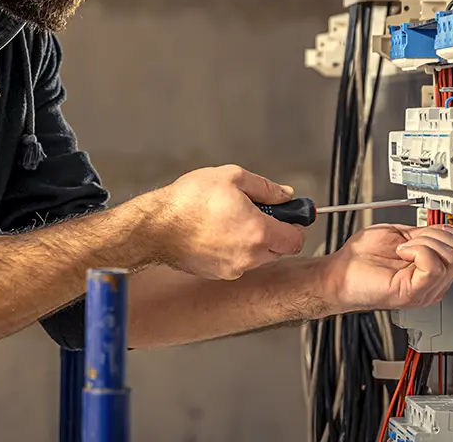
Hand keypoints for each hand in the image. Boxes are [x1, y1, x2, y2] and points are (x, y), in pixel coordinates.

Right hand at [148, 165, 306, 279]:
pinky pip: (236, 262)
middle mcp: (249, 256)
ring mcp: (233, 268)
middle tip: (255, 212)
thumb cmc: (188, 202)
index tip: (288, 215)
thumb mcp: (232, 177)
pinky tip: (215, 232)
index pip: (296, 239)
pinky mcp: (217, 273)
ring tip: (229, 220)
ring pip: (257, 257)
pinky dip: (234, 250)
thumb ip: (265, 187)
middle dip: (273, 232)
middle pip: (278, 249)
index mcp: (259, 232)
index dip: (295, 224)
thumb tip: (284, 194)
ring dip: (253, 242)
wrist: (156, 227)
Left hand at [323, 224, 452, 311]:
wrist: (340, 273)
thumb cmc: (362, 258)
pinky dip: (417, 250)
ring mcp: (427, 290)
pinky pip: (434, 265)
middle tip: (412, 240)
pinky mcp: (414, 292)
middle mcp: (436, 283)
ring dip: (424, 241)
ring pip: (451, 255)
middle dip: (438, 234)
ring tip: (403, 249)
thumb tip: (452, 227)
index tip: (449, 228)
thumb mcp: (404, 237)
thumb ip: (430, 234)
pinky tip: (401, 253)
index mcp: (436, 269)